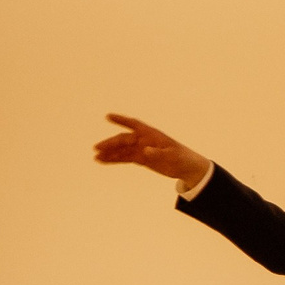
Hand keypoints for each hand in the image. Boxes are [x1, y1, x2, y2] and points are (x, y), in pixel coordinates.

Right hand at [93, 114, 210, 189]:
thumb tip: (145, 151)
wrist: (188, 168)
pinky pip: (125, 158)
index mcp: (151, 134)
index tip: (108, 116)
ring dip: (110, 153)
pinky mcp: (141, 159)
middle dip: (111, 143)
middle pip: (124, 140)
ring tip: (97, 157)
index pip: (134, 124)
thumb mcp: (173, 156)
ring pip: (122, 150)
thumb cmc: (183, 158)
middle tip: (98, 148)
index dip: (122, 120)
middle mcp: (144, 140)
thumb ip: (159, 153)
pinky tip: (104, 161)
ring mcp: (141, 149)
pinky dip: (114, 159)